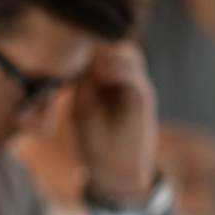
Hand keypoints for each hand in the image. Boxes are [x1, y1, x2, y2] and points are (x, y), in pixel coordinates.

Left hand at [71, 41, 157, 203]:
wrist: (112, 168)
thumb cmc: (93, 140)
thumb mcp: (81, 107)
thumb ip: (84, 83)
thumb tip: (85, 58)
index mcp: (106, 81)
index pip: (102, 50)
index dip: (88, 47)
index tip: (72, 53)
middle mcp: (123, 80)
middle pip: (117, 45)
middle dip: (101, 47)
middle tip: (85, 58)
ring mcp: (134, 87)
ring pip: (129, 53)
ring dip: (111, 56)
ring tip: (94, 69)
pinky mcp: (142, 99)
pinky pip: (135, 76)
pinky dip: (119, 70)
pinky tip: (102, 76)